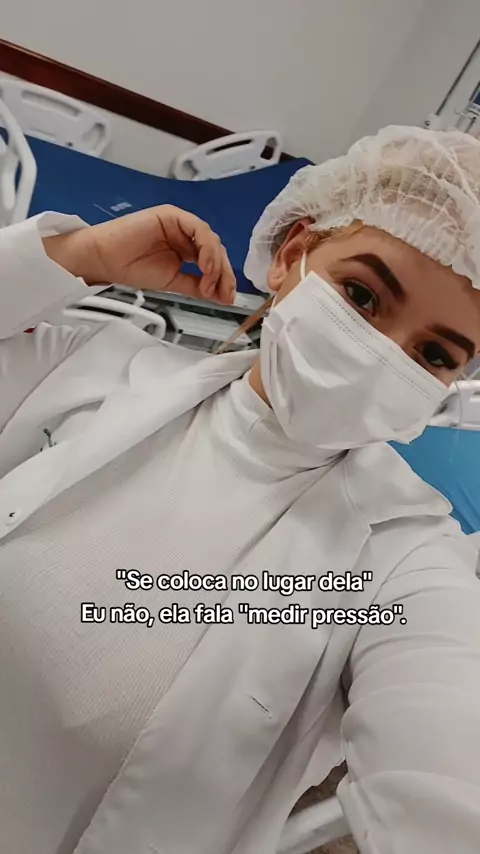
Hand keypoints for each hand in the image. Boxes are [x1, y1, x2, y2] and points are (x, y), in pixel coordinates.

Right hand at [43, 206, 236, 304]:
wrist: (106, 259)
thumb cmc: (131, 267)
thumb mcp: (172, 282)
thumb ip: (196, 286)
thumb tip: (218, 294)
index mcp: (186, 249)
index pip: (213, 262)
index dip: (224, 279)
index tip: (228, 298)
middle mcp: (185, 235)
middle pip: (216, 250)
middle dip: (224, 273)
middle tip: (224, 293)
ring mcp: (180, 224)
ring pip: (210, 240)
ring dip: (216, 263)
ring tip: (211, 282)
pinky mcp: (172, 215)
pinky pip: (198, 229)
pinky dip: (206, 248)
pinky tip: (205, 265)